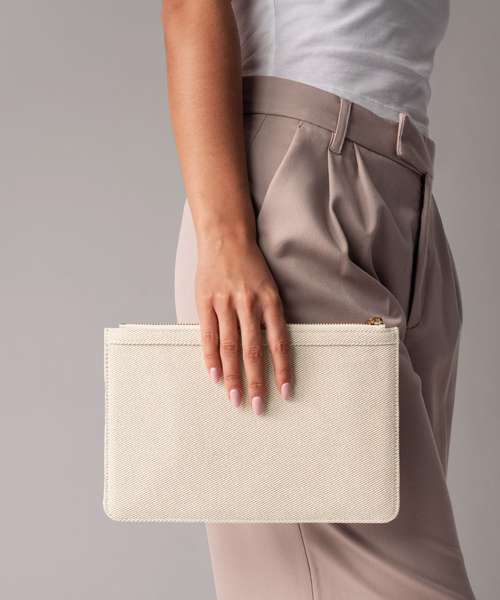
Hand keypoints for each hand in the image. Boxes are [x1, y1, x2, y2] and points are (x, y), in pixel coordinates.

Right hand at [195, 230, 291, 414]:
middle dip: (256, 381)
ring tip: (235, 398)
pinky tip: (214, 376)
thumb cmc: (249, 266)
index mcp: (270, 301)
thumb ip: (270, 316)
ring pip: (230, 346)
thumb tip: (273, 350)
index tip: (286, 392)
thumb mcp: (269, 288)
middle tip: (257, 406)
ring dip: (233, 376)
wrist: (225, 237)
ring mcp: (226, 303)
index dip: (283, 369)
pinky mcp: (206, 302)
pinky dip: (211, 358)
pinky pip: (208, 335)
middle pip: (254, 350)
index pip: (279, 343)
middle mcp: (250, 304)